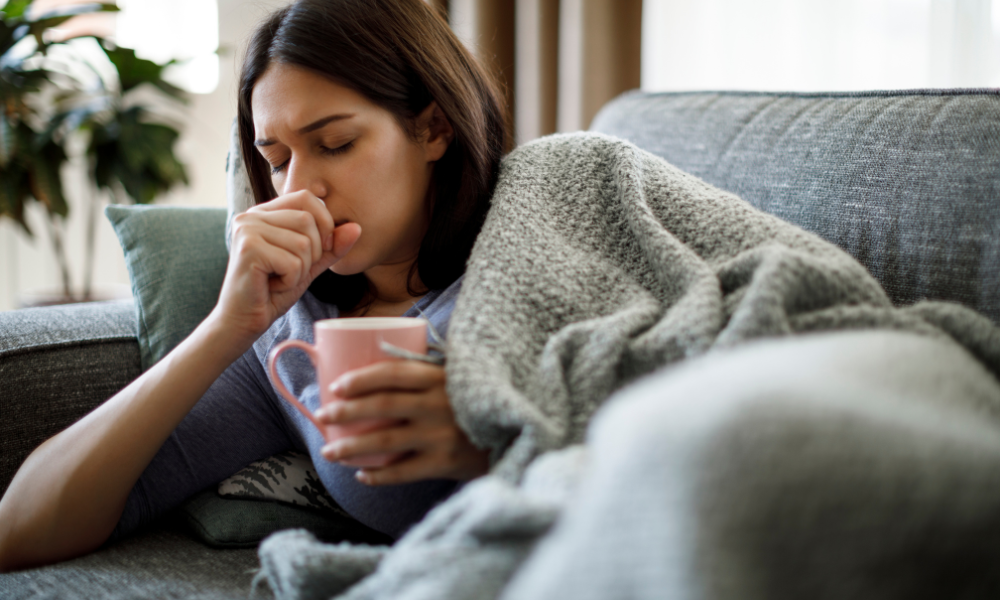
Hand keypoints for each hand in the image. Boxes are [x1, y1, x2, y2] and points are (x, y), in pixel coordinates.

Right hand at [213, 191, 360, 338]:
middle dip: (312, 253)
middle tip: (291, 271)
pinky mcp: (248, 249)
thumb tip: (357, 228)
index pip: (307, 198)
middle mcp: (252, 215)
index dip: (324, 223)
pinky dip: (290, 281)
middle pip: (308, 220)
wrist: (242, 321)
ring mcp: (247, 230)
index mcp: (265, 213)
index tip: (319, 250)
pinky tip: (272, 286)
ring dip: (300, 270)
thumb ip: (331, 247)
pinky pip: (292, 262)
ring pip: (302, 243)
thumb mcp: (309, 265)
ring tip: (279, 279)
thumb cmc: (273, 291)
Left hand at [316, 361, 489, 484]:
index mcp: (440, 377)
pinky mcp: (446, 463)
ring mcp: (441, 435)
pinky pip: (404, 471)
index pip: (392, 373)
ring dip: (353, 447)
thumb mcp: (457, 376)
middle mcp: (438, 404)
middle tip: (323, 416)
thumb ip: (426, 370)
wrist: (515, 432)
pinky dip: (380, 475)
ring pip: (386, 441)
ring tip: (330, 451)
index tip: (336, 386)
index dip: (361, 379)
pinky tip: (362, 475)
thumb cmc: (477, 401)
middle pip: (382, 406)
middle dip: (346, 411)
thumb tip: (379, 357)